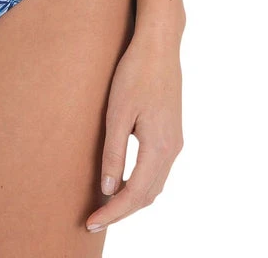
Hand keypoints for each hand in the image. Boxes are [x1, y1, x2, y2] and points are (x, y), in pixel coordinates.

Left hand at [86, 27, 183, 231]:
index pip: (135, 194)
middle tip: (94, 219)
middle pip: (148, 195)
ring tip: (105, 205)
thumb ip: (114, 152)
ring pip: (154, 184)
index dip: (114, 212)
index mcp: (159, 147)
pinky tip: (123, 181)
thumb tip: (108, 189)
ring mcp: (175, 141)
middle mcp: (172, 149)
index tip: (92, 222)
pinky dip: (140, 183)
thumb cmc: (135, 73)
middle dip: (122, 211)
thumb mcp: (117, 112)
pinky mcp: (172, 132)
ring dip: (132, 199)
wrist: (159, 46)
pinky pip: (157, 170)